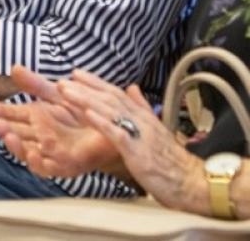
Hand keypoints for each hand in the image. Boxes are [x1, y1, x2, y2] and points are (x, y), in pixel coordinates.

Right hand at [0, 66, 124, 178]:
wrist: (114, 126)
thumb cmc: (87, 110)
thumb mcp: (59, 94)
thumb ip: (36, 84)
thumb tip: (14, 68)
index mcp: (36, 118)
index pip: (13, 115)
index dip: (0, 112)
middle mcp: (40, 136)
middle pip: (17, 135)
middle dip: (5, 130)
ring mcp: (51, 151)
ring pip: (27, 152)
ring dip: (17, 147)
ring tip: (8, 136)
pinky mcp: (66, 164)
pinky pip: (48, 167)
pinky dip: (39, 161)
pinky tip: (33, 152)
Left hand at [58, 69, 202, 212]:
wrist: (193, 182)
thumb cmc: (172, 161)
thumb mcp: (156, 130)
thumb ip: (142, 108)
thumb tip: (132, 88)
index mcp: (143, 117)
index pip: (117, 93)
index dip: (95, 82)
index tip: (76, 73)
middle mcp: (141, 121)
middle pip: (110, 98)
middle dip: (85, 88)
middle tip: (63, 80)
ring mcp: (139, 135)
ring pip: (110, 111)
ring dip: (86, 99)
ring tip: (66, 91)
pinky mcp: (138, 151)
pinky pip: (118, 134)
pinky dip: (103, 123)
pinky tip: (87, 114)